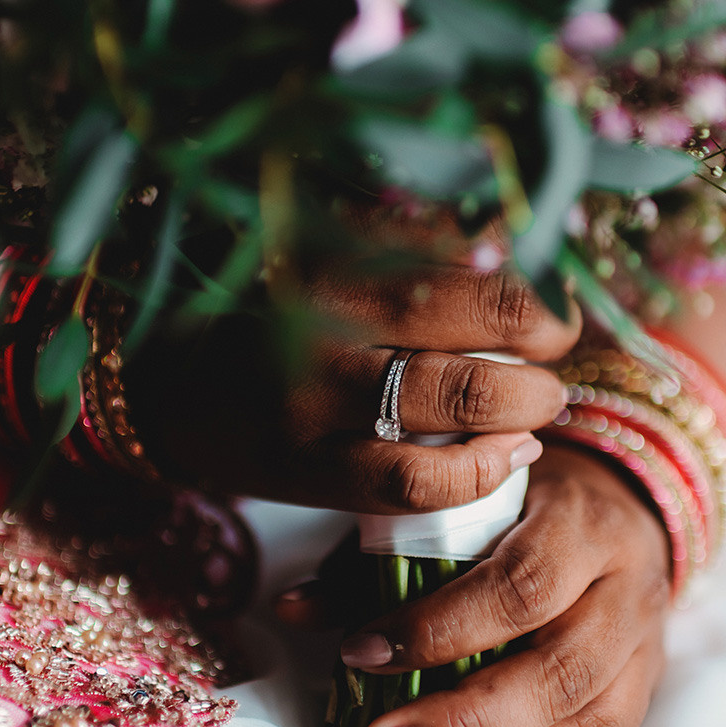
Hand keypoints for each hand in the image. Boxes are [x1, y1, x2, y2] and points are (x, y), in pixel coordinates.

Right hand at [127, 263, 579, 511]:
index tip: (552, 295)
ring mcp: (313, 400)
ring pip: (446, 400)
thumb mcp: (329, 262)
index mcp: (336, 257)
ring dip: (519, 404)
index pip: (462, 254)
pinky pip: (412, 481)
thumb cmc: (273, 320)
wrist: (169, 387)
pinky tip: (507, 457)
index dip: (532, 280)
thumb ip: (412, 252)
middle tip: (556, 348)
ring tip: (540, 406)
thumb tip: (518, 245)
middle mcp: (323, 320)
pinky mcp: (308, 470)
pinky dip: (478, 471)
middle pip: (468, 315)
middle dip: (541, 336)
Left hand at [284, 443, 671, 726]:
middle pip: (559, 672)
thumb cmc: (522, 505)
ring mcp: (645, 651)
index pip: (521, 586)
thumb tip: (290, 607)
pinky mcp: (644, 698)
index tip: (362, 652)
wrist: (617, 508)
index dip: (441, 629)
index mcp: (582, 525)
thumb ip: (378, 554)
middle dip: (465, 720)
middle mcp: (627, 590)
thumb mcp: (459, 504)